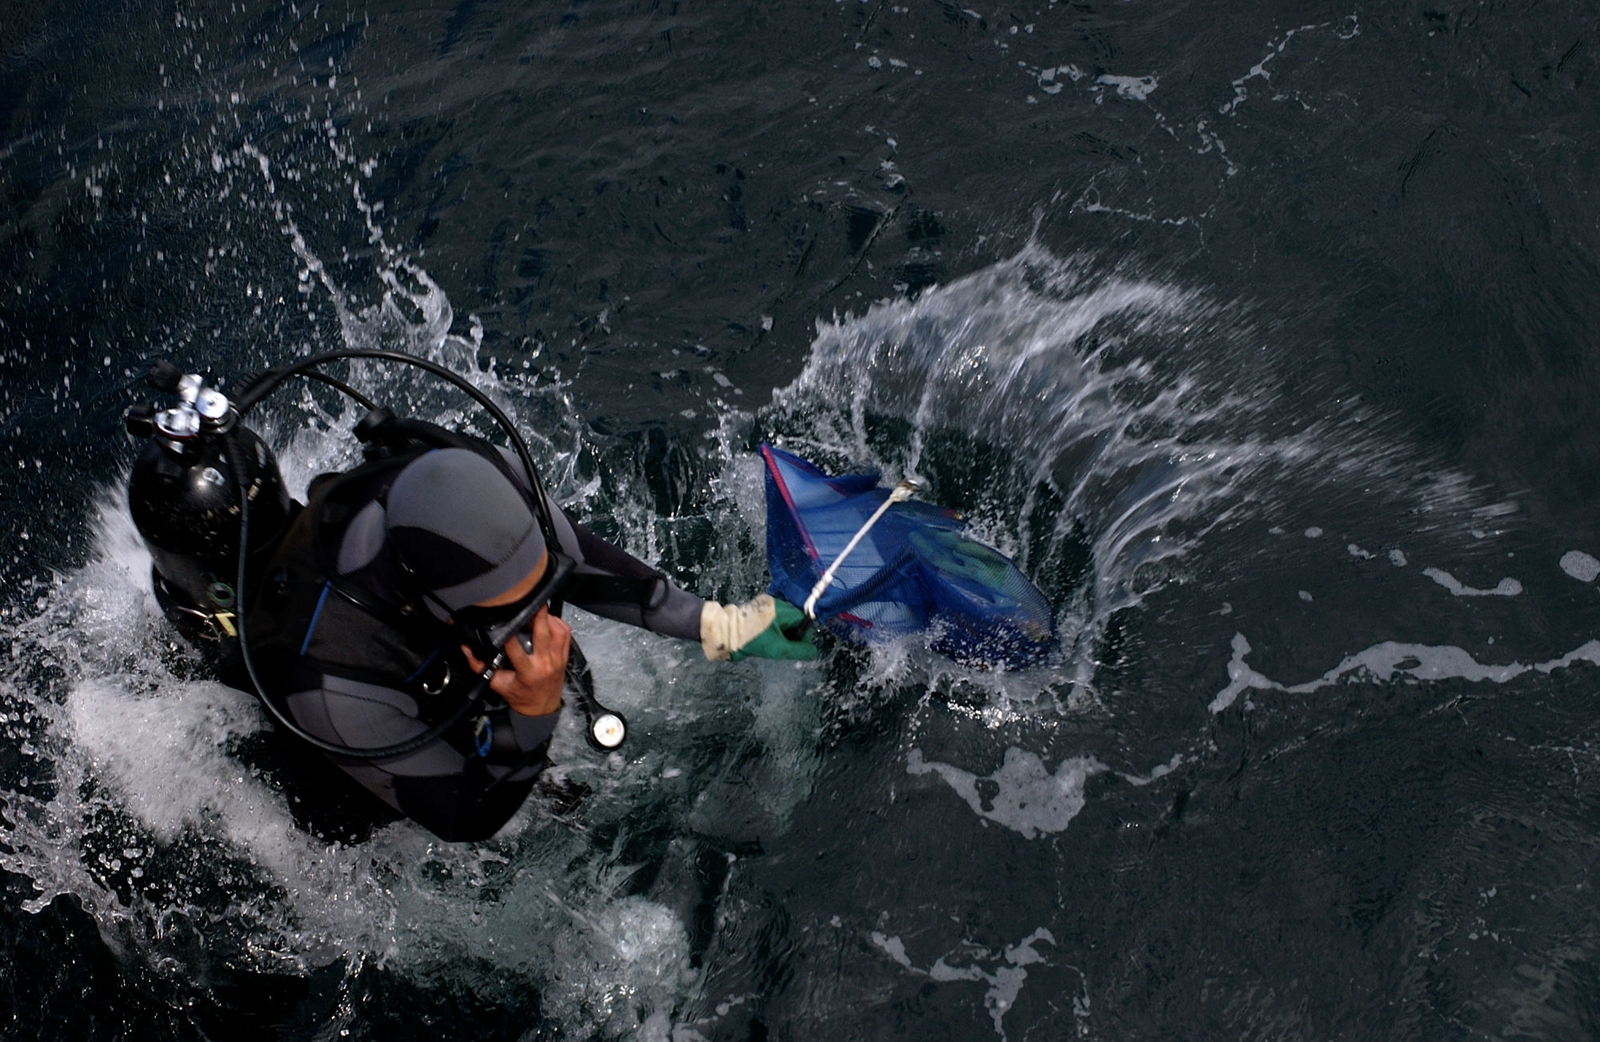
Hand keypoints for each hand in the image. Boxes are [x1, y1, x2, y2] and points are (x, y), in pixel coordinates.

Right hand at [462, 608, 571, 715]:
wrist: (541, 709)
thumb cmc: (519, 696)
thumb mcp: (496, 684)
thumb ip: (479, 666)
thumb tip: (466, 648)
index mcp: (527, 672)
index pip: (516, 650)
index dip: (509, 634)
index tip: (504, 621)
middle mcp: (545, 664)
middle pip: (544, 634)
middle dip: (538, 615)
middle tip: (532, 601)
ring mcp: (557, 659)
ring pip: (558, 631)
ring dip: (549, 617)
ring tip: (538, 610)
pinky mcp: (565, 657)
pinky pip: (566, 634)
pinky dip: (559, 623)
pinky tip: (549, 620)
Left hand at [700, 595, 818, 660]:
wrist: (722, 633)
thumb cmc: (750, 639)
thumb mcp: (778, 649)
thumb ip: (799, 650)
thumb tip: (813, 652)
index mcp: (782, 609)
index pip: (805, 619)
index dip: (803, 635)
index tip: (794, 647)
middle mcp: (775, 603)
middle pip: (795, 620)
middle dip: (791, 635)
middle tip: (780, 646)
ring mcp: (765, 605)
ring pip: (783, 622)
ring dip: (781, 634)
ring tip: (770, 643)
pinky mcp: (756, 610)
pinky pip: (772, 621)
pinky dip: (772, 631)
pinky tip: (763, 639)